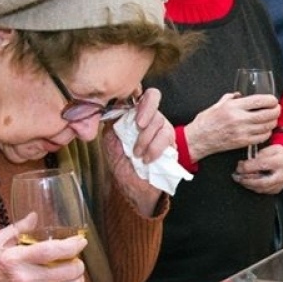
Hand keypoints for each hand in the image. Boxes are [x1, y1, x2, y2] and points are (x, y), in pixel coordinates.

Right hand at [0, 216, 87, 281]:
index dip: (72, 245)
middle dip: (78, 262)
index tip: (81, 241)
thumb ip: (14, 229)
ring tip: (73, 274)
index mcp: (15, 260)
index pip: (52, 251)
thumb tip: (34, 216)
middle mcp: (27, 280)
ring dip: (79, 279)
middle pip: (69, 270)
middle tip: (74, 259)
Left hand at [101, 87, 172, 215]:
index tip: (136, 119)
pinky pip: (167, 137)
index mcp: (136, 115)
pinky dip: (155, 149)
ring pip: (161, 122)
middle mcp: (151, 119)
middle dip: (142, 126)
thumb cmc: (121, 163)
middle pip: (154, 106)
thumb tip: (116, 106)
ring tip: (138, 155)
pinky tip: (147, 159)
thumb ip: (113, 120)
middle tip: (134, 146)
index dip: (145, 102)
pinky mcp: (171, 144)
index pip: (147, 95)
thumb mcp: (110, 139)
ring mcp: (163, 130)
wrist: (132, 186)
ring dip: (146, 141)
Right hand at [185, 92, 280, 161]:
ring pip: (266, 126)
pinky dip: (267, 133)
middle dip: (276, 110)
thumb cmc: (205, 121)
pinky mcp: (242, 142)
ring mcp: (242, 132)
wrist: (198, 139)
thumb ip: (230, 98)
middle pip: (267, 114)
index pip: (259, 101)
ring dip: (273, 122)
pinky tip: (265, 129)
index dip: (271, 100)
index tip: (273, 100)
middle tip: (277, 109)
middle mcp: (239, 119)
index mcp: (233, 107)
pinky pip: (261, 137)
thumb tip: (240, 94)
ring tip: (273, 118)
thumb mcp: (217, 105)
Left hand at [232, 143, 282, 194]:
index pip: (262, 165)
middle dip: (246, 180)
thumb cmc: (276, 153)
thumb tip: (244, 165)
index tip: (239, 167)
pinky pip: (263, 191)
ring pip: (261, 188)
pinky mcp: (277, 189)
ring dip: (248, 185)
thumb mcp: (268, 148)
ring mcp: (281, 183)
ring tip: (240, 180)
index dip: (248, 167)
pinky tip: (247, 183)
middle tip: (236, 177)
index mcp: (281, 161)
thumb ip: (257, 155)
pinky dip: (253, 187)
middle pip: (262, 181)